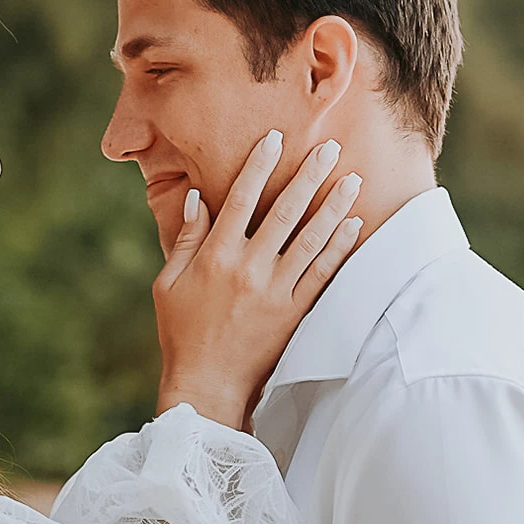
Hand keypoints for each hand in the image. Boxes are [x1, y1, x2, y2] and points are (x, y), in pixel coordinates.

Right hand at [154, 130, 363, 427]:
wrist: (206, 385)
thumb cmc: (181, 333)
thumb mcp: (169, 284)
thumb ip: (186, 240)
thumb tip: (197, 199)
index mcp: (215, 256)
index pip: (240, 199)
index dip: (259, 166)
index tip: (275, 139)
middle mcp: (248, 268)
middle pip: (285, 212)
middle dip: (309, 176)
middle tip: (330, 147)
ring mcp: (274, 292)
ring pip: (310, 240)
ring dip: (334, 207)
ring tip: (353, 179)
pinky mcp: (293, 314)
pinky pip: (321, 275)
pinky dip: (339, 249)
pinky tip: (354, 226)